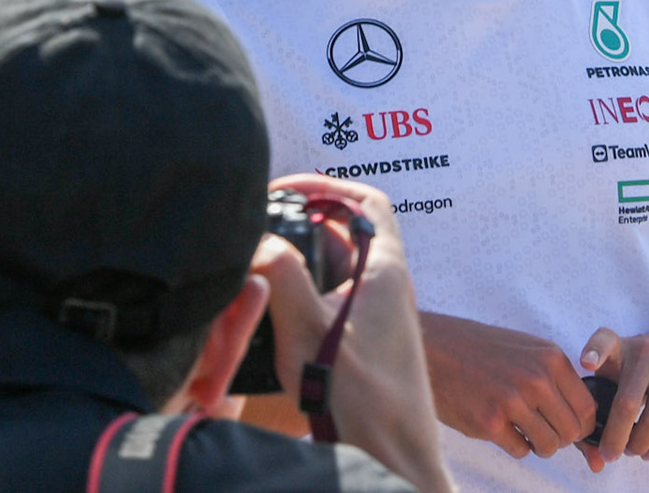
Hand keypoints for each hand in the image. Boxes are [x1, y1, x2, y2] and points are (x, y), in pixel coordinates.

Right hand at [252, 175, 449, 492]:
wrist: (391, 461)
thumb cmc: (361, 402)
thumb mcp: (307, 330)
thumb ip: (281, 275)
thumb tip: (258, 239)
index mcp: (385, 270)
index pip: (367, 201)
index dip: (327, 186)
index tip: (286, 190)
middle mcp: (388, 287)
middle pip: (345, 232)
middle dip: (301, 225)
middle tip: (260, 229)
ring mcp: (378, 316)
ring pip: (335, 269)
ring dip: (299, 263)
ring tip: (257, 268)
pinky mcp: (366, 344)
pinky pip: (332, 302)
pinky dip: (302, 296)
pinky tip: (271, 314)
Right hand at [418, 311, 598, 459]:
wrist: (433, 347)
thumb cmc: (480, 348)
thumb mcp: (526, 349)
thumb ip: (554, 375)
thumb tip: (583, 413)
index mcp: (550, 358)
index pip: (588, 407)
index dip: (581, 424)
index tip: (569, 427)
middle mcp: (536, 379)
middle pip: (572, 431)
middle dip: (561, 438)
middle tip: (543, 431)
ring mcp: (513, 401)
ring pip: (549, 445)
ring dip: (540, 446)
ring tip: (525, 433)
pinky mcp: (489, 422)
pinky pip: (521, 451)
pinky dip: (516, 446)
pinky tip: (503, 429)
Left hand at [573, 317, 648, 469]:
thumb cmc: (648, 361)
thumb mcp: (625, 359)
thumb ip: (605, 388)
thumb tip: (594, 446)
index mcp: (623, 345)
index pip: (605, 340)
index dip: (595, 351)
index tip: (586, 363)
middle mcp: (648, 352)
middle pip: (627, 403)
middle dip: (615, 438)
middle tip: (609, 455)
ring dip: (639, 446)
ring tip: (632, 451)